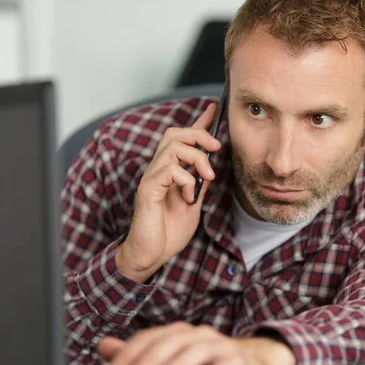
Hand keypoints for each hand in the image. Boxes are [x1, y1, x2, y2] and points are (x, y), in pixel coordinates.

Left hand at [98, 322, 295, 364]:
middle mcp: (199, 336)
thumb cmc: (208, 363)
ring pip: (199, 349)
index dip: (128, 354)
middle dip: (149, 359)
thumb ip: (141, 354)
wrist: (255, 363)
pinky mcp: (242, 361)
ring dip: (179, 364)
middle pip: (172, 340)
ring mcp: (222, 346)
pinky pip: (232, 363)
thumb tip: (104, 346)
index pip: (150, 338)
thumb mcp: (172, 359)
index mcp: (180, 334)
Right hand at [116, 104, 221, 282]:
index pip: (183, 140)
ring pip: (172, 147)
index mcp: (170, 173)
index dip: (199, 123)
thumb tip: (210, 168)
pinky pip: (168, 170)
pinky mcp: (148, 190)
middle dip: (199, 134)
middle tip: (216, 147)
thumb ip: (199, 185)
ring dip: (197, 158)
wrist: (152, 255)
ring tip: (206, 176)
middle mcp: (158, 171)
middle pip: (174, 134)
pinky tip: (189, 197)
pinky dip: (185, 179)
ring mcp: (152, 179)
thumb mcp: (193, 204)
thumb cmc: (169, 232)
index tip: (215, 109)